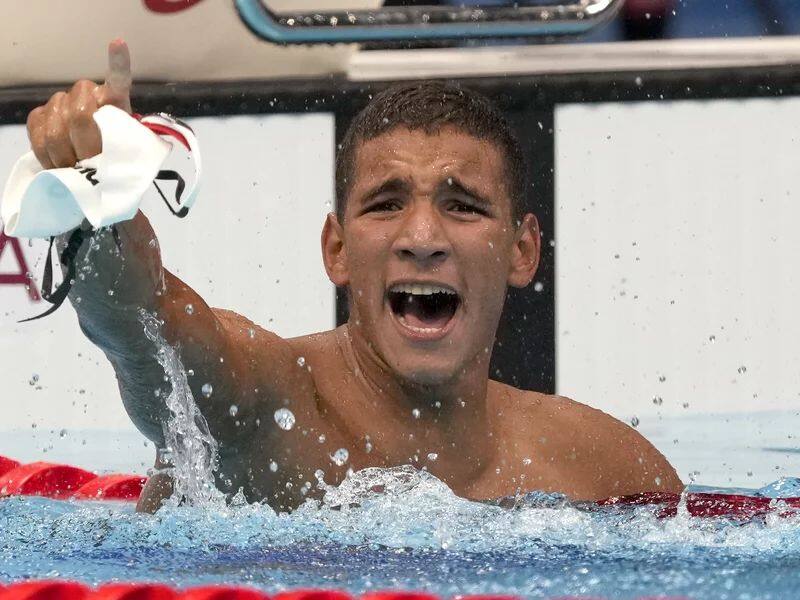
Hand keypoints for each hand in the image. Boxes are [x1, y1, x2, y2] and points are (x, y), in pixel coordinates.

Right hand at [27, 39, 131, 168]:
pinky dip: (48, 155)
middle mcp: (86, 92)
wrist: (88, 158)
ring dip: (66, 156)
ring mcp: (60, 101)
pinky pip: (37, 134)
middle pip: (80, 116)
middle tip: (90, 163)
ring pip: (56, 130)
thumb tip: (106, 157)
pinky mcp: (39, 114)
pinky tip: (59, 162)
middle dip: (85, 146)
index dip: (118, 62)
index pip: (118, 78)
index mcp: (114, 99)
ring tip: (77, 166)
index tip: (118, 44)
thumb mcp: (126, 152)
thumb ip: (120, 148)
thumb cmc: (112, 152)